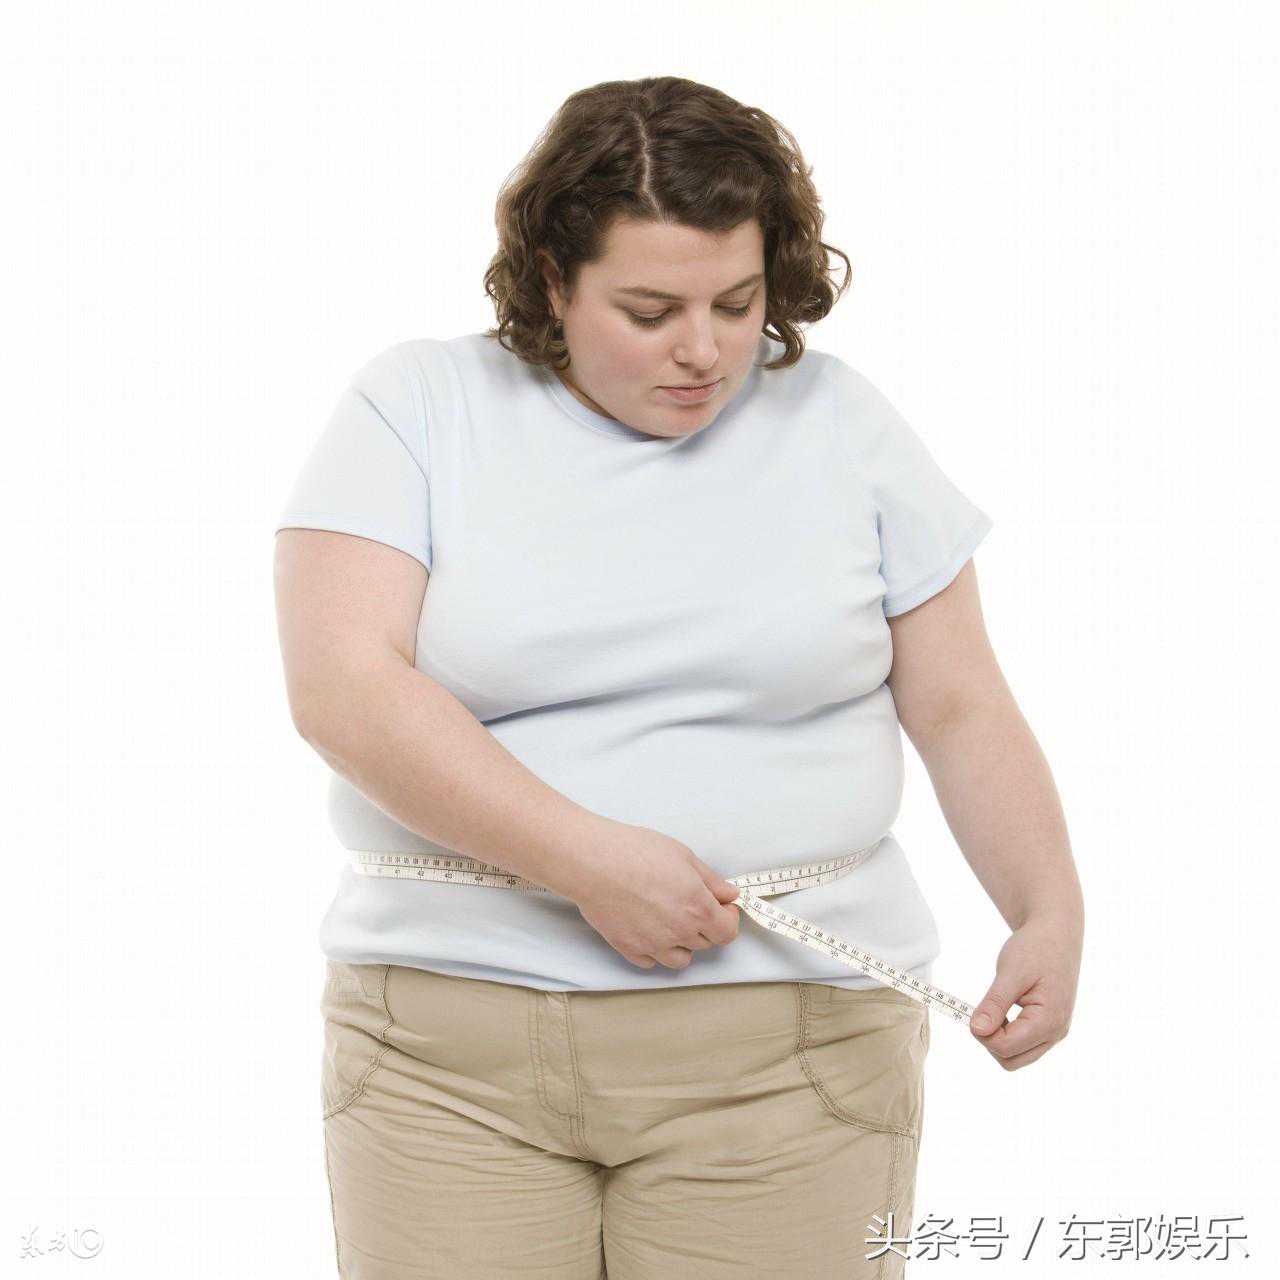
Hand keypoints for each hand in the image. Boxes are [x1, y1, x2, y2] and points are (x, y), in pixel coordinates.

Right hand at [565, 818, 741, 970]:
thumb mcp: (683, 856)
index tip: (722, 907)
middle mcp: (679, 932)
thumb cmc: (636, 851)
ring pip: (680, 959)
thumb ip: (711, 881)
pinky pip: (651, 961)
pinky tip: (648, 928)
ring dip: (682, 944)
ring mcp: (653, 945)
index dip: (729, 919)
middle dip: (705, 926)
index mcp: (698, 908)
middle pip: (706, 943)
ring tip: (669, 920)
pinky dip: (654, 950)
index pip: (727, 932)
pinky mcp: (629, 949)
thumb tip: (729, 894)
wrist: (594, 861)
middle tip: (691, 904)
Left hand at [969, 910, 1082, 1068]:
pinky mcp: (1050, 1027)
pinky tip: (1003, 1011)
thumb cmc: (1035, 948)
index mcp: (1049, 1021)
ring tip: (995, 1008)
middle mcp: (1056, 1033)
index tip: (975, 1009)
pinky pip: (1024, 1045)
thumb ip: (995, 1003)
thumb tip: (977, 1030)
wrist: (1057, 933)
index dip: (983, 1033)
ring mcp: (1055, 1032)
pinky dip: (1008, 1034)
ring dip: (998, 1038)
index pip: (1005, 1048)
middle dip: (990, 1040)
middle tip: (984, 1010)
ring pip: (1017, 1057)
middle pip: (1011, 1060)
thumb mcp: (1011, 972)